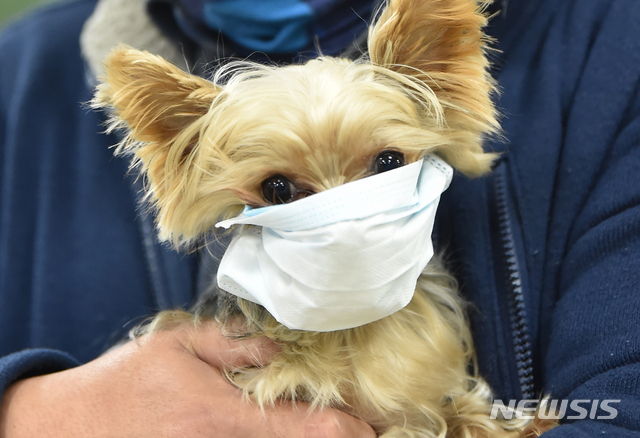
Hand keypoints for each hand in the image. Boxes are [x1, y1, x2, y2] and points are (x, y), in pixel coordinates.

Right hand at [0, 322, 374, 437]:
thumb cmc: (126, 382)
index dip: (346, 429)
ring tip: (331, 425)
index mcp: (223, 414)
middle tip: (364, 425)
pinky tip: (287, 429)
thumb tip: (282, 346)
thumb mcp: (178, 345)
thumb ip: (234, 345)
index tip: (371, 424)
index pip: (303, 429)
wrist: (72, 429)